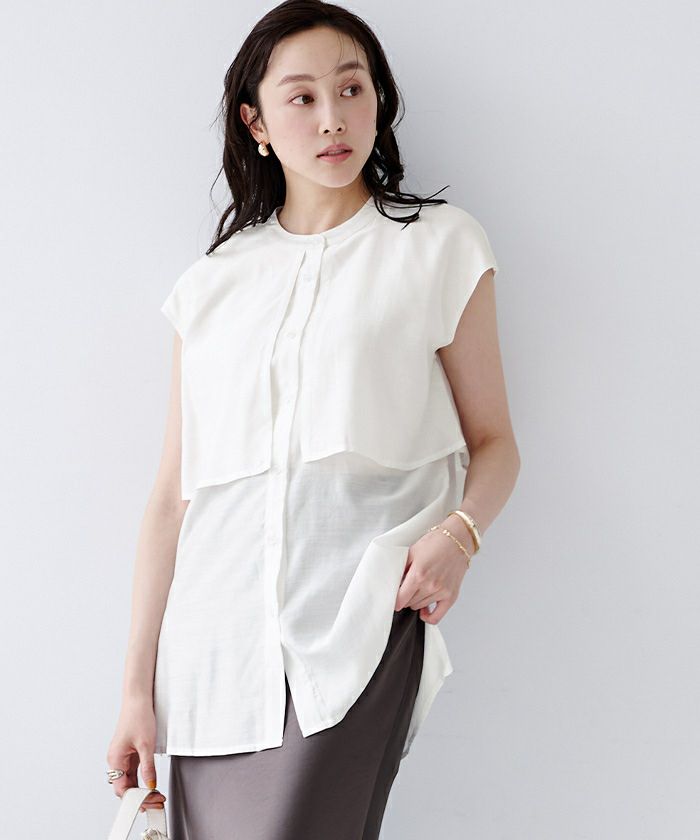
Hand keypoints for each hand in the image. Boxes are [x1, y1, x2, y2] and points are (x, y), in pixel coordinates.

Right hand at [106, 697, 166, 812]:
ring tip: (156, 795)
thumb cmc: (138, 716)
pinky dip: (142, 779)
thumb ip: (148, 767)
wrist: (138, 698)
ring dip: (141, 789)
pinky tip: (152, 783)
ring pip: (130, 780)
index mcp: (115, 759)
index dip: (137, 798)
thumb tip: (151, 785)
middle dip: (140, 797)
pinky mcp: (129, 752)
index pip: (123, 789)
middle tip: (156, 801)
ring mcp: (122, 756)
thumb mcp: (146, 744)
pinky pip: (134, 771)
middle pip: (125, 787)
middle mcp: (116, 760)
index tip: (151, 801)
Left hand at [393, 518, 472, 623]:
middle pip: (408, 603)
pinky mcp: (451, 596)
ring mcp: (441, 592)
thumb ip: (401, 568)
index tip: (392, 597)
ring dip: (415, 601)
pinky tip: (424, 610)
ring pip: (419, 607)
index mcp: (418, 574)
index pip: (399, 599)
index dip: (394, 599)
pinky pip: (437, 616)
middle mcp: (430, 585)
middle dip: (404, 596)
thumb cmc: (436, 542)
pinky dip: (429, 616)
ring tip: (417, 589)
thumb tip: (393, 581)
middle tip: (406, 587)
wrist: (458, 540)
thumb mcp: (412, 551)